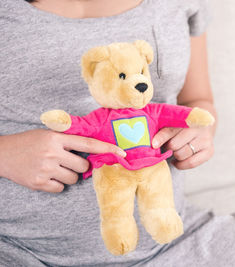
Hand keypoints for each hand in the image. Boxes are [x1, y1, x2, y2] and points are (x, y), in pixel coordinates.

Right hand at [0, 129, 125, 192]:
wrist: (2, 154)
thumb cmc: (29, 142)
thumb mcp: (48, 134)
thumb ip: (68, 140)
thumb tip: (93, 150)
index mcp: (56, 138)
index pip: (88, 143)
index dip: (107, 148)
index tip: (122, 152)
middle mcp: (52, 153)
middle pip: (83, 166)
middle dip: (81, 167)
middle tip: (68, 162)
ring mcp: (45, 169)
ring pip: (73, 179)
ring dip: (69, 176)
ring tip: (55, 169)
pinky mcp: (38, 183)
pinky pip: (61, 188)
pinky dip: (57, 184)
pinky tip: (47, 176)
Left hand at [152, 127, 213, 169]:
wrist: (204, 125)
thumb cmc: (183, 126)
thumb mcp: (174, 123)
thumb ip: (164, 130)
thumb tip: (153, 144)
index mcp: (187, 118)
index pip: (171, 130)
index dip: (162, 138)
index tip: (154, 144)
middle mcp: (198, 128)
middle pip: (175, 144)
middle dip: (168, 147)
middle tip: (168, 146)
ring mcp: (205, 140)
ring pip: (181, 154)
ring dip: (175, 155)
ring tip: (176, 151)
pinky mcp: (209, 151)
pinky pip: (191, 163)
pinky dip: (181, 164)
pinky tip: (178, 161)